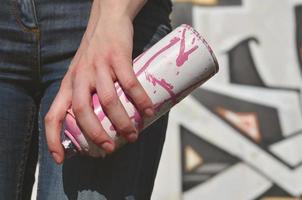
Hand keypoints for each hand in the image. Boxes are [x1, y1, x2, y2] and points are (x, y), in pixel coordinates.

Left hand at [45, 0, 151, 163]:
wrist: (107, 19)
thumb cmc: (96, 51)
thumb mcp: (81, 73)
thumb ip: (87, 95)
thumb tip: (102, 123)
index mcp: (69, 85)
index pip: (53, 116)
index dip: (53, 140)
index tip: (62, 159)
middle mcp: (80, 77)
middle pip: (82, 112)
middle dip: (96, 135)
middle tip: (110, 148)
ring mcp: (98, 67)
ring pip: (108, 101)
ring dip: (122, 122)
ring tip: (133, 134)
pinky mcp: (117, 57)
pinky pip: (130, 83)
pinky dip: (140, 100)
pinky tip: (148, 111)